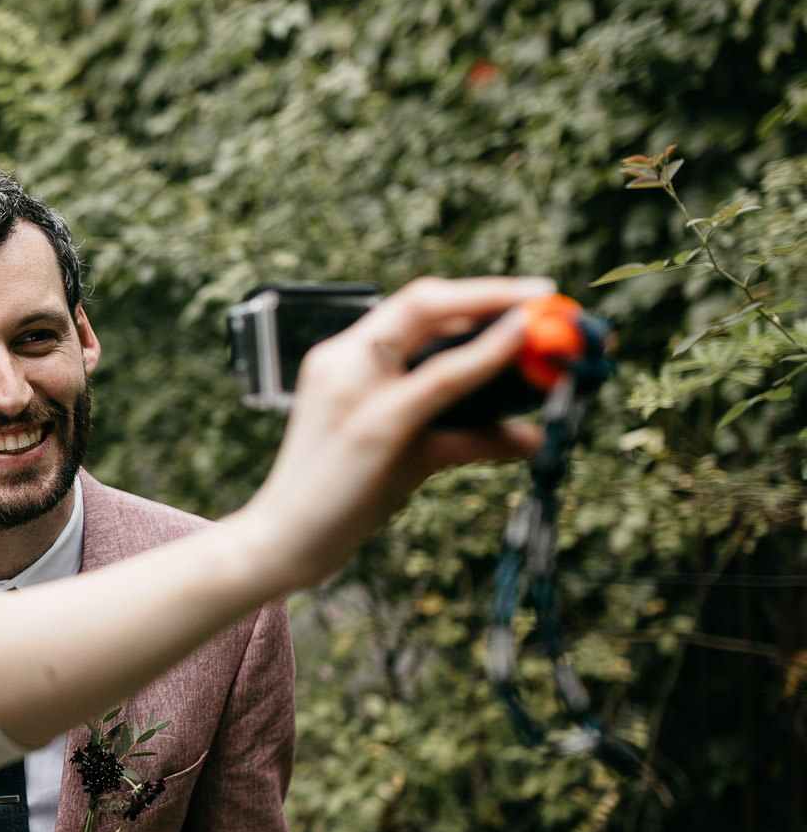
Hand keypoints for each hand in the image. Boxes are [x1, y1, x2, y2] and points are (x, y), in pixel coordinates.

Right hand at [239, 275, 554, 589]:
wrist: (281, 540)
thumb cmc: (340, 497)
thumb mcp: (401, 453)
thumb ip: (459, 434)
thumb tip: (528, 438)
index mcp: (340, 359)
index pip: (409, 308)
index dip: (471, 295)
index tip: (522, 298)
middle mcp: (343, 361)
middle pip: (421, 300)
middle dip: (491, 291)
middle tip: (547, 293)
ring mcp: (356, 390)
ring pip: (432, 325)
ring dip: (498, 317)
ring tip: (549, 327)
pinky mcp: (375, 425)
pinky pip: (442, 380)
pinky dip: (485, 358)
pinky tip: (518, 352)